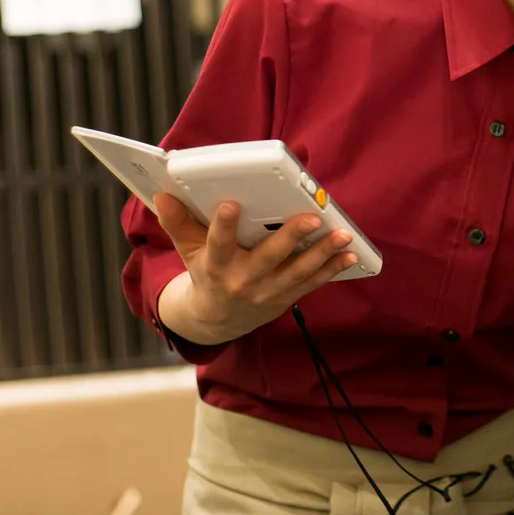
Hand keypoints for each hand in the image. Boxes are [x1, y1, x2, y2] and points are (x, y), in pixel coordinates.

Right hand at [153, 193, 355, 345]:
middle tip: (311, 218)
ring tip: (343, 235)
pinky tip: (350, 254)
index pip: (217, 243)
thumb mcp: (188, 251)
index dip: (223, 226)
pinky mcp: (286, 298)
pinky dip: (332, 269)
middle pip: (268, 257)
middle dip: (290, 237)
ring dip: (322, 254)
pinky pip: (312, 283)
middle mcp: (243, 281)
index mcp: (216, 265)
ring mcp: (267, 292)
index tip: (230, 204)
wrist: (217, 320)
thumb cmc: (206, 274)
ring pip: (298, 272)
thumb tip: (162, 195)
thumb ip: (178, 222)